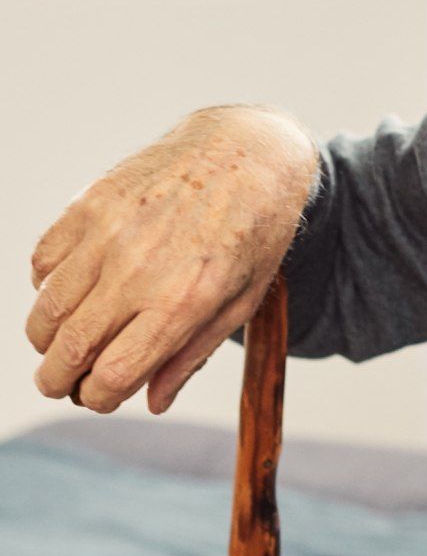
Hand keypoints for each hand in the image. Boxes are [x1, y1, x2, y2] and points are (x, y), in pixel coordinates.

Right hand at [26, 106, 317, 413]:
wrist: (246, 153)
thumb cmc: (253, 232)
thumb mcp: (243, 300)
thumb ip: (192, 353)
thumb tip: (151, 402)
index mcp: (184, 301)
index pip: (114, 373)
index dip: (98, 398)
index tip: (100, 398)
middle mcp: (139, 270)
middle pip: (71, 349)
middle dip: (57, 380)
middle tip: (59, 385)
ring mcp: (107, 234)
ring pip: (48, 309)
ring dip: (45, 340)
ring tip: (58, 347)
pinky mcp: (88, 205)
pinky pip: (43, 262)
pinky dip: (45, 289)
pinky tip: (68, 294)